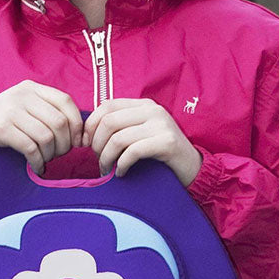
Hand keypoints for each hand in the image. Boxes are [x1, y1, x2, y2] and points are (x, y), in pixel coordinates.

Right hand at [0, 80, 83, 173]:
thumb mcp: (23, 112)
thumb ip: (47, 114)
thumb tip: (80, 133)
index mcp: (30, 88)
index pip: (66, 102)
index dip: (77, 125)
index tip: (77, 143)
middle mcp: (21, 94)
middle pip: (59, 121)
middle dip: (64, 145)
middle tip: (57, 156)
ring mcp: (9, 110)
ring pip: (47, 136)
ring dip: (50, 155)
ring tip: (45, 161)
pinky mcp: (0, 128)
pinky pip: (30, 147)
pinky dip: (38, 162)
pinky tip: (36, 167)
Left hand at [83, 99, 202, 185]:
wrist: (192, 167)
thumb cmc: (160, 154)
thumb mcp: (140, 133)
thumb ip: (120, 127)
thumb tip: (86, 134)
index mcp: (143, 105)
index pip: (107, 106)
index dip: (91, 125)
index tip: (86, 144)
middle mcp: (153, 110)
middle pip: (109, 122)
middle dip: (96, 144)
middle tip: (98, 160)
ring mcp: (161, 125)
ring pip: (118, 138)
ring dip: (106, 158)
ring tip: (107, 169)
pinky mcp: (167, 142)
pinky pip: (132, 152)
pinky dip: (121, 165)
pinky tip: (121, 173)